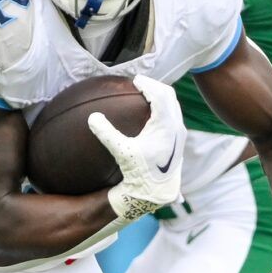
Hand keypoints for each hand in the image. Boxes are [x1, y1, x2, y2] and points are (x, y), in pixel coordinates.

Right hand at [91, 74, 182, 220]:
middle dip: (155, 86)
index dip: (147, 84)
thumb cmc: (139, 172)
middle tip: (140, 84)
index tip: (135, 81)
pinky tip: (150, 115)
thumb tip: (92, 117)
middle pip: (169, 96)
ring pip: (173, 106)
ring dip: (160, 97)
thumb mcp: (121, 152)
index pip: (159, 95)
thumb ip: (107, 133)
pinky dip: (163, 108)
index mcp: (165, 125)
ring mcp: (179, 134)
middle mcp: (176, 127)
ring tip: (146, 95)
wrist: (156, 192)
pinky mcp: (178, 141)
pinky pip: (173, 116)